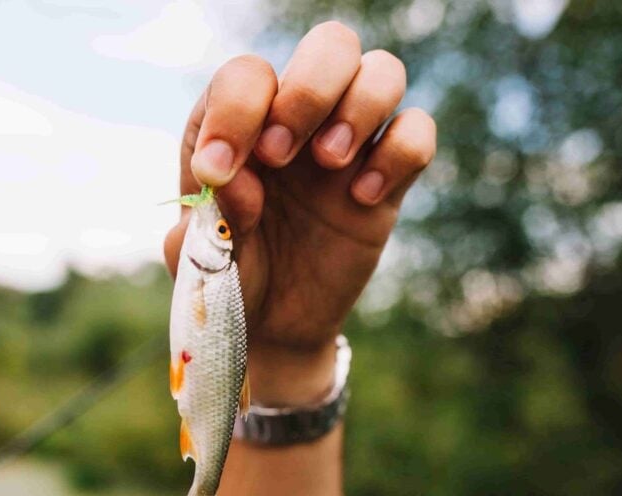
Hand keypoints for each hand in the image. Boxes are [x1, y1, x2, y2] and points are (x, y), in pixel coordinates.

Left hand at [164, 21, 435, 404]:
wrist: (272, 324)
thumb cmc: (229, 277)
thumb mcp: (204, 258)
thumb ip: (212, 218)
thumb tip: (238, 180)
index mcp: (240, 122)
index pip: (247, 75)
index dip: (235, 110)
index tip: (219, 169)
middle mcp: (297, 119)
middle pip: (330, 45)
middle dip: (309, 91)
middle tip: (279, 156)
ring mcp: (348, 145)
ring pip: (384, 71)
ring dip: (360, 107)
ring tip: (329, 164)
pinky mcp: (387, 180)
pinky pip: (417, 132)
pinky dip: (398, 154)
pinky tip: (362, 199)